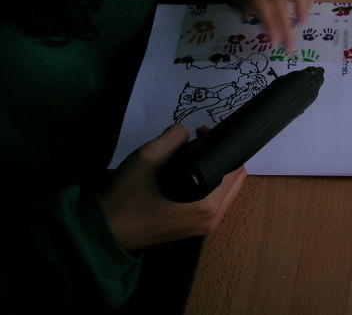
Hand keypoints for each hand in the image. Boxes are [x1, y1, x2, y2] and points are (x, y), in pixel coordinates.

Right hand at [99, 124, 246, 250]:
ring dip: (217, 170)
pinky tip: (190, 170)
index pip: (236, 170)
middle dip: (222, 156)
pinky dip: (209, 184)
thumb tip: (185, 131)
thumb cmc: (125, 198)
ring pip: (226, 192)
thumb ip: (171, 138)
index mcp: (207, 206)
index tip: (202, 133)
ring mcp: (203, 227)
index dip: (222, 145)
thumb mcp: (146, 158)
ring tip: (192, 151)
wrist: (103, 232)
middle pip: (235, 181)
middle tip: (198, 139)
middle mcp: (212, 220)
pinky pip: (213, 201)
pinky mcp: (193, 228)